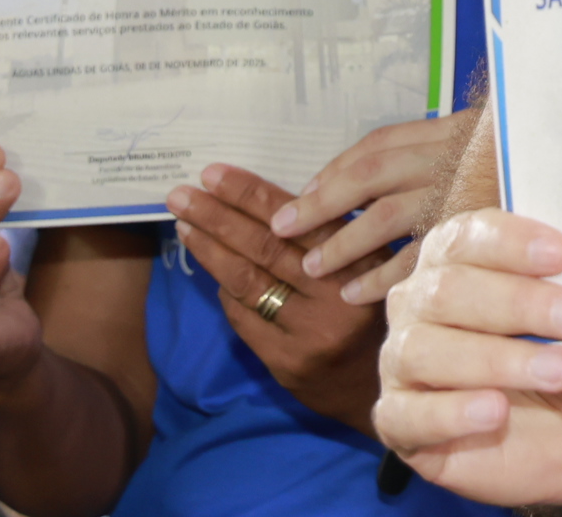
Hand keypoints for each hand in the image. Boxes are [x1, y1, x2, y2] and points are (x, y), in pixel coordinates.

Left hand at [169, 164, 384, 432]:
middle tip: (182, 194)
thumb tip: (269, 203)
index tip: (216, 175)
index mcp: (365, 259)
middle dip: (219, 216)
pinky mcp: (286, 361)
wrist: (379, 386)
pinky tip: (210, 267)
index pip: (299, 220)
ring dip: (211, 249)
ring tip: (184, 224)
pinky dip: (225, 289)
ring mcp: (309, 332)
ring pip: (248, 281)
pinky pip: (244, 317)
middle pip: (266, 248)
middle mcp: (337, 295)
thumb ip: (334, 237)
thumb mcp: (372, 265)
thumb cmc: (374, 312)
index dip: (254, 196)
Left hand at [265, 111, 477, 303]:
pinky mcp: (472, 239)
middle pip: (371, 174)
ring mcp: (462, 197)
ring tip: (311, 266)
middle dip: (321, 203)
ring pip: (386, 217)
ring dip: (343, 243)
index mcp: (450, 132)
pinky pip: (416, 259)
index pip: (380, 144)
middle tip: (281, 228)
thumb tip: (352, 178)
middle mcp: (451, 159)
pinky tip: (352, 293)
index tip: (304, 192)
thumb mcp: (483, 142)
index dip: (337, 169)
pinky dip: (379, 277)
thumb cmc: (520, 167)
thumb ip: (431, 153)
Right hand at [376, 209, 561, 506]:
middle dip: (518, 303)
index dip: (512, 243)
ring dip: (497, 359)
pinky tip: (495, 412)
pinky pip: (406, 415)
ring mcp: (403, 363)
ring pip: (424, 350)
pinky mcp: (401, 422)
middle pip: (447, 290)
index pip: (468, 237)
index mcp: (460, 258)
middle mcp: (420, 302)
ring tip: (559, 371)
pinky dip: (452, 413)